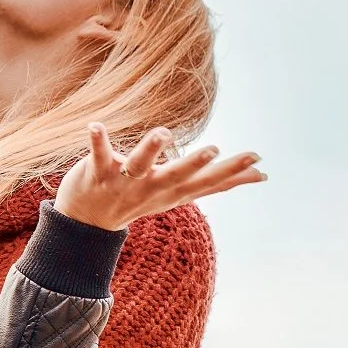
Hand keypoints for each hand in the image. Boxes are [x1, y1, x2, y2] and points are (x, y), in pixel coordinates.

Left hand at [55, 123, 265, 231]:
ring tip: (163, 132)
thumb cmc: (142, 199)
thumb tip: (262, 175)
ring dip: (150, 150)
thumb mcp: (182, 195)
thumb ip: (218, 184)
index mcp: (174, 190)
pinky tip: (95, 125)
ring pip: (138, 165)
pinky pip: (98, 155)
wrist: (85, 222)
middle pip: (175, 176)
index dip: (230, 171)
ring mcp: (123, 182)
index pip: (206, 182)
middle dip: (194, 164)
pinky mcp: (97, 173)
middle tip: (214, 149)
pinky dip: (97, 141)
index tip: (257, 158)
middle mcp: (151, 187)